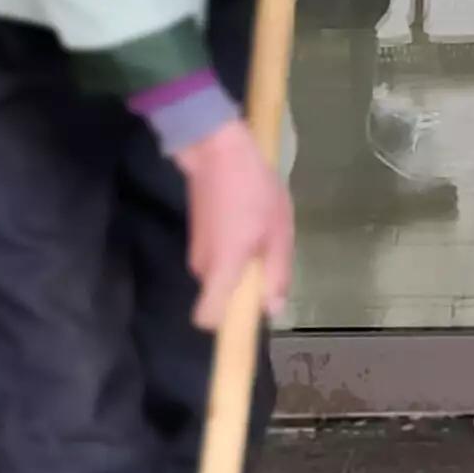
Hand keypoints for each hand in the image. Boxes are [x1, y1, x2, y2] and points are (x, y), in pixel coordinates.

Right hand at [180, 122, 296, 330]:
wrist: (216, 148)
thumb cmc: (253, 190)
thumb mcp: (278, 233)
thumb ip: (276, 275)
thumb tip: (271, 310)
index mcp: (223, 270)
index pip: (207, 319)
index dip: (227, 325)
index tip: (248, 314)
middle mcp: (202, 267)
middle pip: (221, 296)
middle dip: (244, 287)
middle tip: (268, 256)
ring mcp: (195, 250)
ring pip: (220, 275)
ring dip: (240, 265)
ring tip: (260, 232)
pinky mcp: (196, 235)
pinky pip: (217, 258)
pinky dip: (232, 250)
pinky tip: (247, 221)